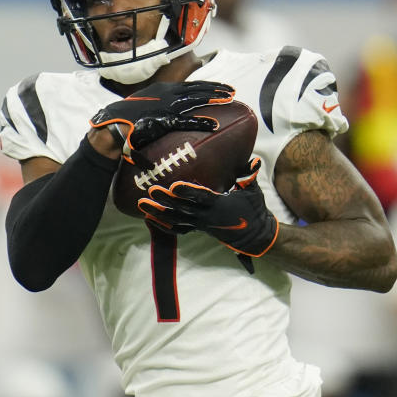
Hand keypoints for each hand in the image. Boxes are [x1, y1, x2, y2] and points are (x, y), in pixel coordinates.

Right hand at [90, 81, 234, 151]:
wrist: (111, 125)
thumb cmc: (128, 118)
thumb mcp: (147, 106)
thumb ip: (162, 105)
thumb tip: (173, 111)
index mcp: (163, 90)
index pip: (190, 85)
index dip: (207, 85)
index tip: (222, 87)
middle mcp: (166, 94)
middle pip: (196, 89)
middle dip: (215, 89)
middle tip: (232, 91)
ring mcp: (165, 106)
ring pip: (195, 100)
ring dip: (214, 99)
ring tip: (229, 99)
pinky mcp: (163, 120)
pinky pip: (187, 121)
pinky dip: (202, 122)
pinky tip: (215, 125)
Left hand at [138, 158, 278, 256]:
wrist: (253, 235)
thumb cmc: (253, 210)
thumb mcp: (253, 192)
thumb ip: (250, 177)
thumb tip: (254, 162)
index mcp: (219, 205)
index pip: (201, 198)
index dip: (187, 192)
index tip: (174, 186)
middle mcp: (207, 216)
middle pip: (183, 209)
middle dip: (166, 200)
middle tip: (151, 190)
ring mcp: (200, 224)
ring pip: (175, 220)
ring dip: (158, 213)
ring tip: (142, 205)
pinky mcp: (198, 229)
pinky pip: (177, 229)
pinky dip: (162, 225)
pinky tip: (149, 218)